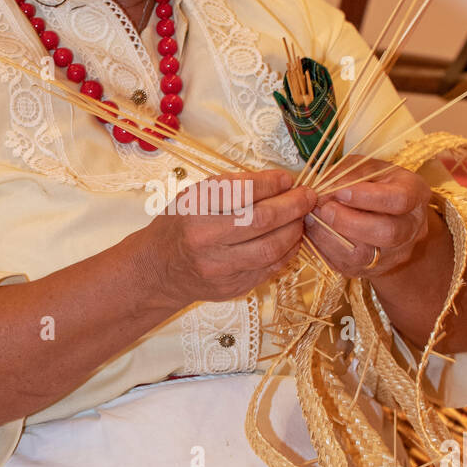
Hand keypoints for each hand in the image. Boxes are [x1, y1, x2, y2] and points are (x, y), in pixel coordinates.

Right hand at [143, 168, 317, 309]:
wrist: (159, 270)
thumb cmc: (179, 225)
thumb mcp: (194, 196)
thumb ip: (232, 187)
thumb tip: (278, 182)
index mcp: (194, 210)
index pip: (242, 192)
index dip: (271, 184)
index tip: (287, 179)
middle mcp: (205, 240)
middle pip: (262, 221)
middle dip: (292, 206)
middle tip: (307, 196)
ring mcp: (220, 268)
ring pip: (271, 248)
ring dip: (294, 230)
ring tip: (300, 218)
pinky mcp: (233, 287)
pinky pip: (270, 268)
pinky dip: (287, 251)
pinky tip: (291, 238)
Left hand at [303, 156, 430, 278]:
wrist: (385, 215)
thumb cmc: (374, 183)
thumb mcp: (366, 167)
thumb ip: (348, 174)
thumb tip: (326, 190)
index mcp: (415, 194)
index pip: (399, 199)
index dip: (369, 197)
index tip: (341, 191)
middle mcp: (412, 228)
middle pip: (387, 233)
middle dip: (349, 222)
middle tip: (325, 209)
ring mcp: (395, 253)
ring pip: (364, 256)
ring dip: (332, 237)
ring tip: (312, 218)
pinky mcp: (373, 270)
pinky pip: (346, 265)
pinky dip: (325, 249)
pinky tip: (314, 232)